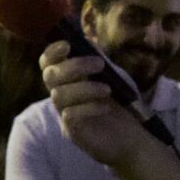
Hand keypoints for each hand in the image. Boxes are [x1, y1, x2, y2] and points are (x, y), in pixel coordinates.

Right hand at [40, 40, 148, 166]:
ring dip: (84, 88)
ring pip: (58, 95)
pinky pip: (69, 115)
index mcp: (67, 80)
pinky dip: (88, 107)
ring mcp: (64, 113)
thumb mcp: (113, 78)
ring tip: (107, 90)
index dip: (52, 52)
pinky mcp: (71, 131)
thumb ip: (98, 61)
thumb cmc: (120, 106)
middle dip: (74, 66)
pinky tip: (105, 107)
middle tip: (99, 65)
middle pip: (50, 76)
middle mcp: (61, 95)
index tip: (67, 46)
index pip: (47, 63)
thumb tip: (87, 40)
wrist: (131, 138)